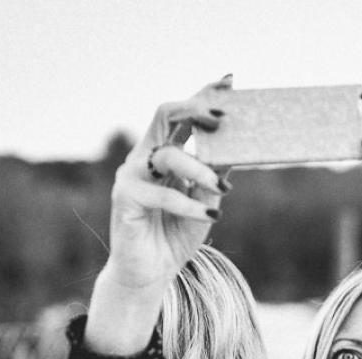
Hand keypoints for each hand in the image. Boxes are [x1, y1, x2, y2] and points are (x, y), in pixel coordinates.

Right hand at [101, 76, 231, 296]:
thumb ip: (214, 176)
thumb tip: (236, 149)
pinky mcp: (125, 198)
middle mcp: (145, 157)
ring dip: (200, 169)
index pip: (181, 114)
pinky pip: (162, 193)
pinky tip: (211, 217)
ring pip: (168, 154)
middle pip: (164, 113)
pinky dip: (189, 205)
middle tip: (224, 118)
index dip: (202, 94)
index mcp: (163, 153)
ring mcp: (131, 175)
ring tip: (224, 187)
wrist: (151, 274)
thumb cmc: (176, 236)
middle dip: (195, 109)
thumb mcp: (206, 203)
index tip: (229, 80)